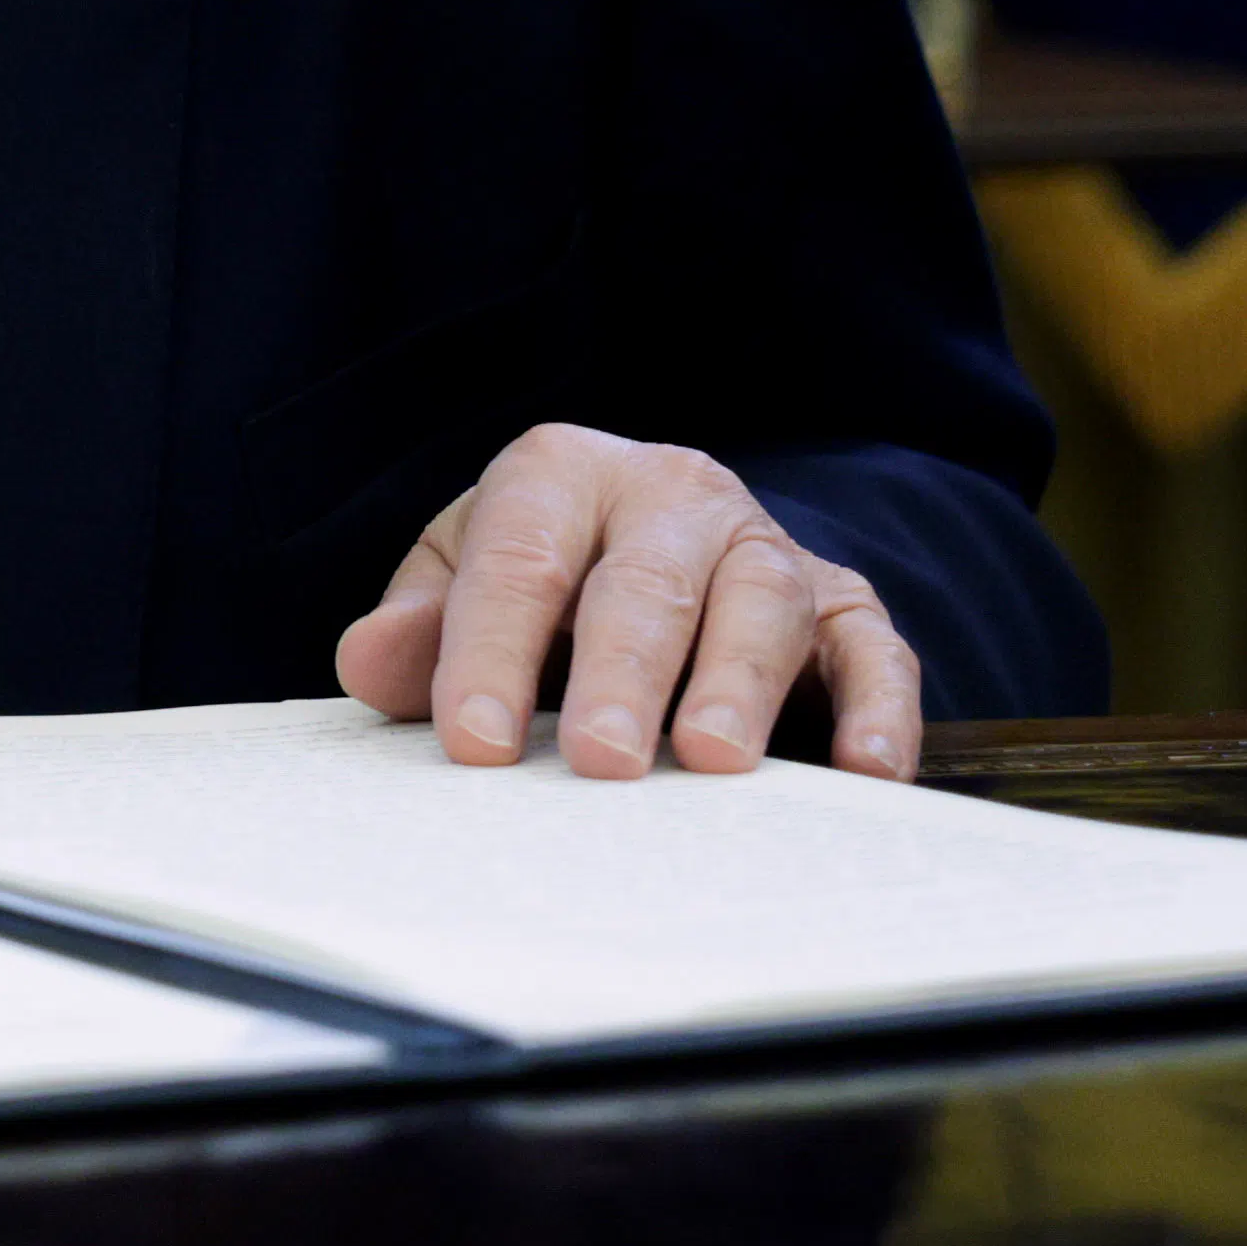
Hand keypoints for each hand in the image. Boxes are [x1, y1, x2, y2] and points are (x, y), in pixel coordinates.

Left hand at [333, 422, 922, 781]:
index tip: (477, 741)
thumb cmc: (539, 573)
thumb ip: (416, 627)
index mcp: (561, 475)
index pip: (519, 560)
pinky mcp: (845, 605)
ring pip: (762, 604)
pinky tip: (864, 770)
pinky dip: (879, 708)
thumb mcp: (459, 581)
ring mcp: (766, 547)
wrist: (656, 543)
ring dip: (739, 683)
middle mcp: (673, 494)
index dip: (492, 652)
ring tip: (711, 759)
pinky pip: (873, 650)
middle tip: (599, 758)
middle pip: (646, 583)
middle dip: (621, 672)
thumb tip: (368, 661)